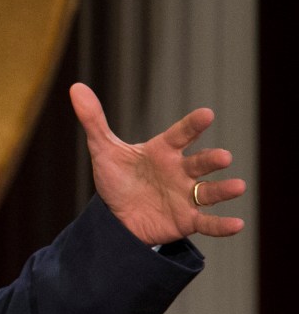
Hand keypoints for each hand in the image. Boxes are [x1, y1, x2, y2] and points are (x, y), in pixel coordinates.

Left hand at [69, 83, 244, 245]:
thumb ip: (94, 120)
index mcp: (165, 151)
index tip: (207, 114)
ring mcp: (187, 196)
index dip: (193, 125)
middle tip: (223, 157)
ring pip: (210, 191)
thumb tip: (76, 88)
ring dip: (224, 189)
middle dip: (212, 159)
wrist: (116, 216)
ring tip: (238, 186)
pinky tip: (237, 224)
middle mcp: (181, 170)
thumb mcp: (103, 150)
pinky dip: (222, 225)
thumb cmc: (118, 178)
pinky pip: (208, 223)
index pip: (181, 134)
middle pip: (201, 162)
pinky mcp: (187, 220)